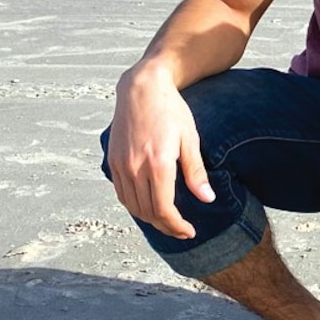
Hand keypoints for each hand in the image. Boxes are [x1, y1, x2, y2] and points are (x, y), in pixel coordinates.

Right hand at [106, 63, 215, 237]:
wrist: (142, 88)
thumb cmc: (171, 110)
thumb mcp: (190, 139)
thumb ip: (196, 172)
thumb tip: (207, 199)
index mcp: (157, 164)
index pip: (164, 209)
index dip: (176, 225)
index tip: (189, 231)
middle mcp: (135, 167)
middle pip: (147, 212)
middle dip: (166, 226)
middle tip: (181, 230)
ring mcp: (120, 165)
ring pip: (132, 206)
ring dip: (149, 219)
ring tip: (167, 221)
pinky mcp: (112, 160)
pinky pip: (121, 193)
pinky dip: (134, 206)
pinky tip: (148, 205)